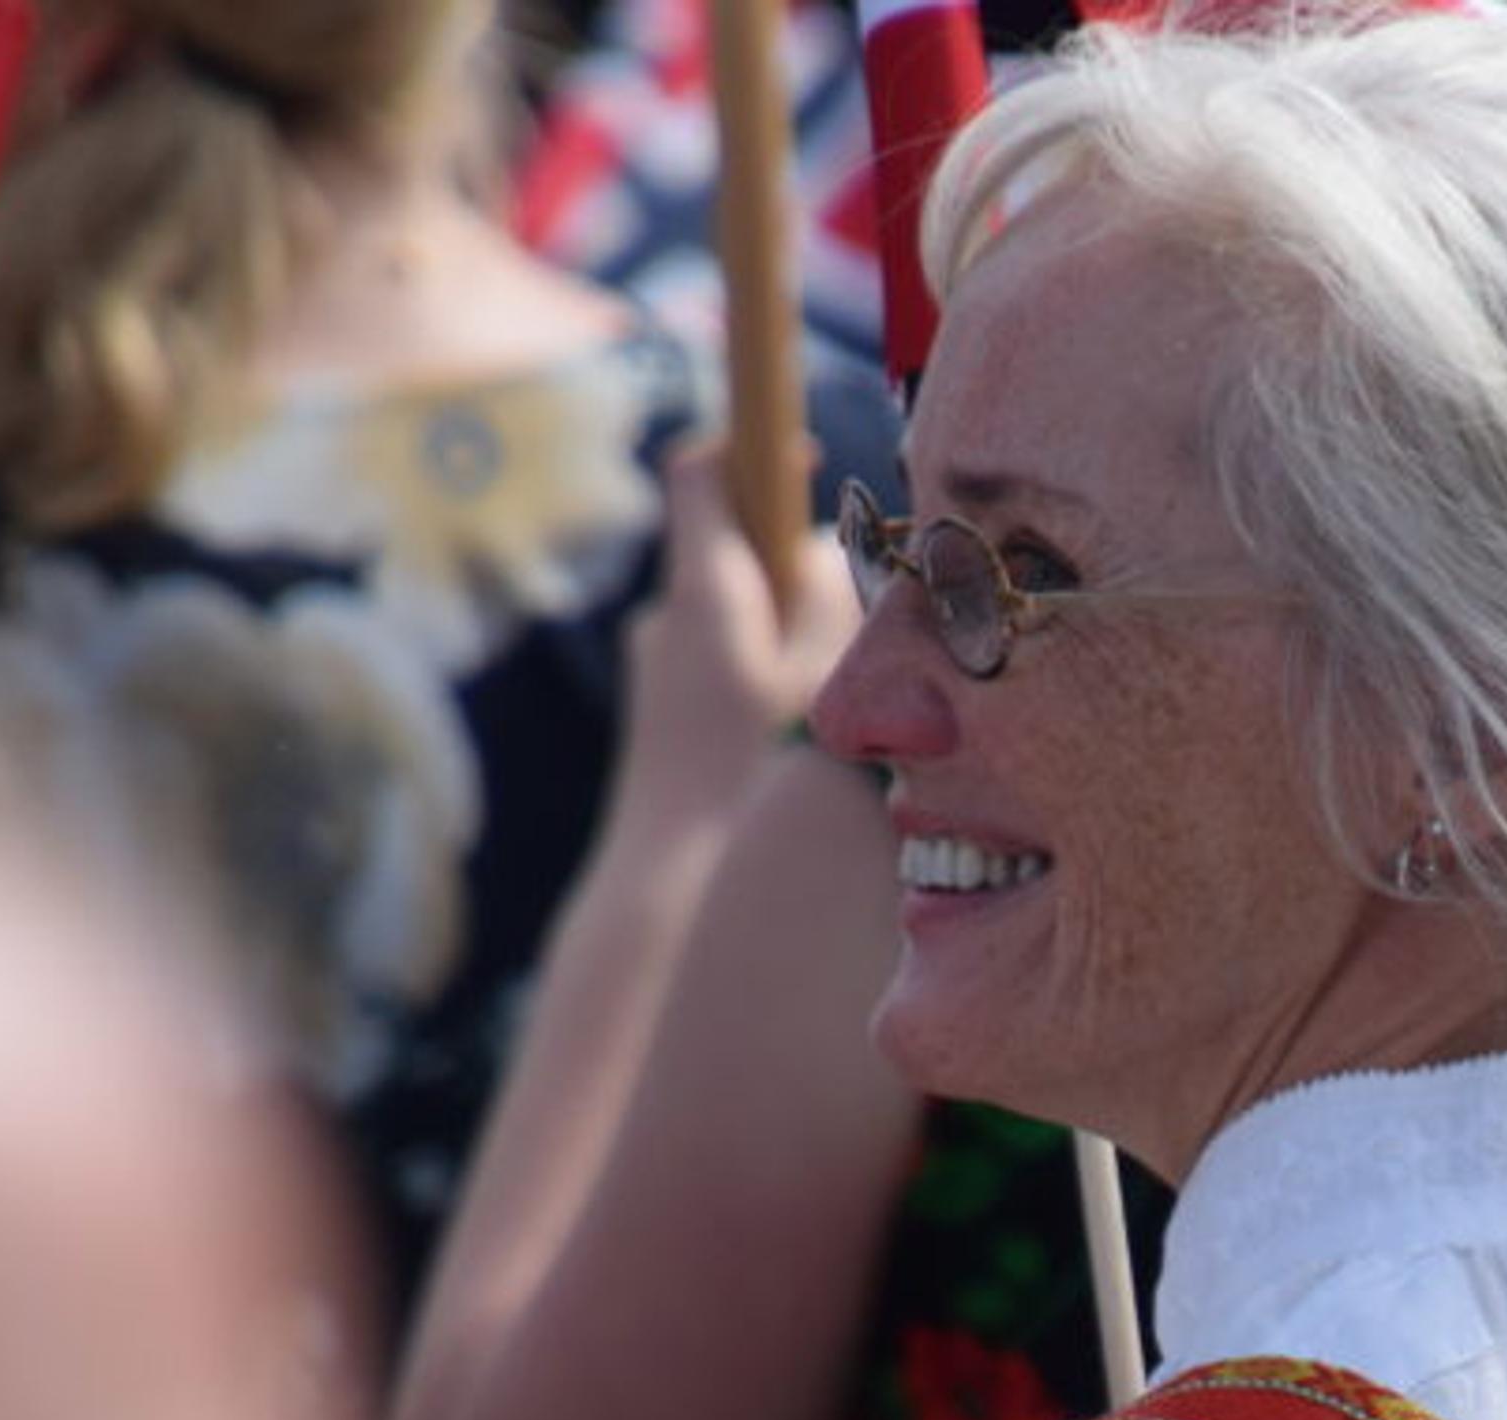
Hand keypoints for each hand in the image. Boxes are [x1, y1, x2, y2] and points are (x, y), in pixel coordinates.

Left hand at [620, 436, 860, 828]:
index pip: (705, 472)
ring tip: (826, 696)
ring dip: (783, 629)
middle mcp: (666, 618)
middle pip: (734, 545)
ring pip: (734, 612)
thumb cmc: (759, 779)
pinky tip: (793, 738)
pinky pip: (723, 662)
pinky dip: (763, 673)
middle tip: (849, 617)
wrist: (672, 887)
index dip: (751, 445)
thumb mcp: (824, 675)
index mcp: (704, 592)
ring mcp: (658, 666)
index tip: (799, 453)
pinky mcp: (664, 713)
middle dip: (794, 562)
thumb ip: (830, 594)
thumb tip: (818, 549)